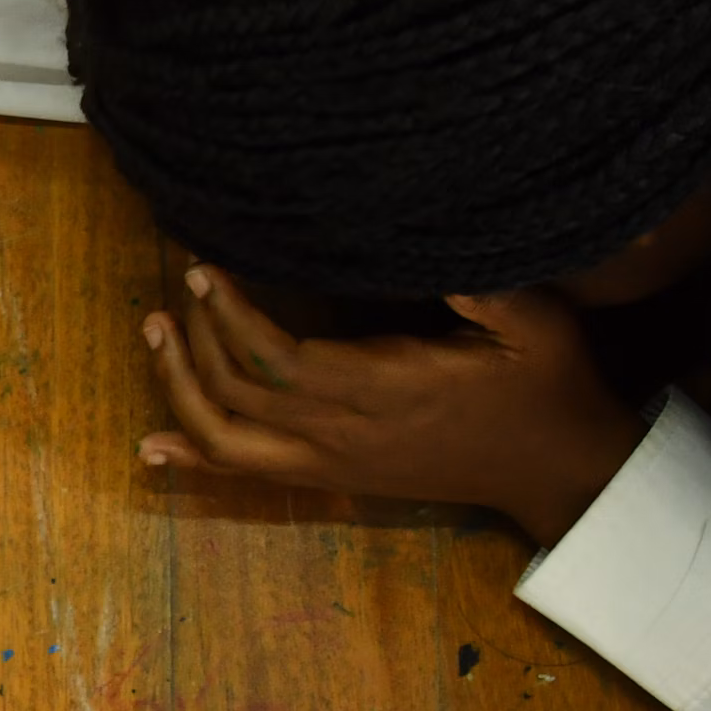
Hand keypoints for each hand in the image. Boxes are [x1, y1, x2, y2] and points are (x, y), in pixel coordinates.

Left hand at [138, 267, 644, 545]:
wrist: (558, 470)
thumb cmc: (548, 385)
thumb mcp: (536, 322)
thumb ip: (481, 281)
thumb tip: (428, 231)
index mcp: (390, 389)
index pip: (280, 360)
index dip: (231, 316)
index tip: (204, 267)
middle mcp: (348, 435)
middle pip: (238, 395)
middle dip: (195, 339)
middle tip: (180, 285)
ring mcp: (335, 463)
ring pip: (228, 441)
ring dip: (179, 390)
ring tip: (156, 335)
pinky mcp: (333, 479)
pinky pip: (247, 477)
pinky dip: (195, 460)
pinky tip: (152, 447)